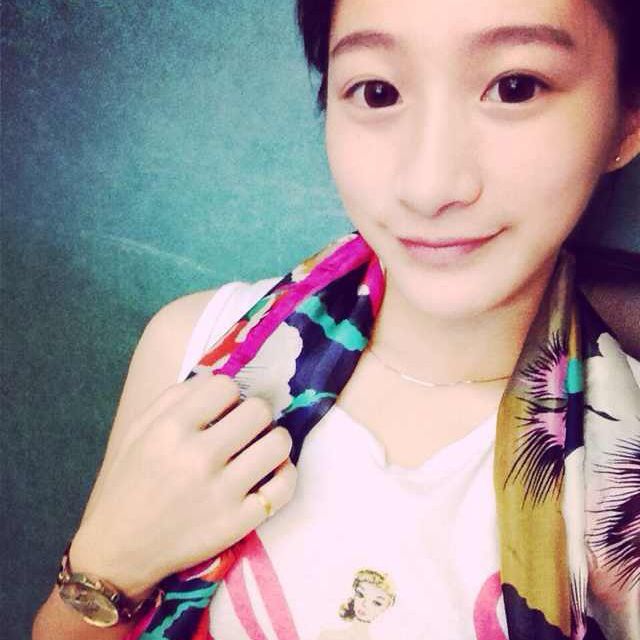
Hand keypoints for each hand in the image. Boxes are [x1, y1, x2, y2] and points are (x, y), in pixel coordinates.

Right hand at [69, 375, 296, 597]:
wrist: (119, 550)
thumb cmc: (129, 483)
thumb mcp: (139, 430)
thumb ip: (175, 397)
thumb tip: (218, 378)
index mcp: (170, 430)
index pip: (226, 386)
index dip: (229, 394)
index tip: (224, 408)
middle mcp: (197, 458)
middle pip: (259, 410)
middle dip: (256, 413)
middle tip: (247, 427)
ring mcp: (221, 493)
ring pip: (278, 444)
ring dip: (274, 439)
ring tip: (261, 447)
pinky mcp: (238, 523)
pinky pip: (284, 487)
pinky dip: (285, 474)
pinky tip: (272, 472)